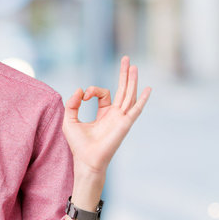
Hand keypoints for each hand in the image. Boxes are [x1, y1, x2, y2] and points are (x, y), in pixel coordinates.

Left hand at [63, 56, 150, 176]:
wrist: (86, 160)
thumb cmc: (78, 145)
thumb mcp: (70, 120)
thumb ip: (73, 103)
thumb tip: (80, 89)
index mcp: (104, 113)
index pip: (103, 93)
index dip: (93, 90)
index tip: (83, 95)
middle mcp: (115, 115)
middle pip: (122, 89)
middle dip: (124, 74)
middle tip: (126, 58)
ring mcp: (121, 119)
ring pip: (129, 95)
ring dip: (131, 80)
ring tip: (133, 66)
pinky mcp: (125, 124)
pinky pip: (136, 109)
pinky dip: (142, 99)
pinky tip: (148, 88)